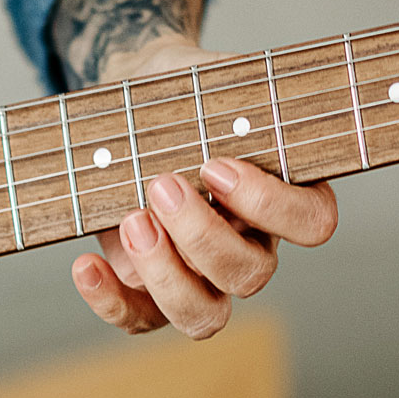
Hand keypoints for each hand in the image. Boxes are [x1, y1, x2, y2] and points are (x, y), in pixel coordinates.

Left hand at [68, 43, 338, 338]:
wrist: (125, 107)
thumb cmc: (176, 92)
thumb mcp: (205, 77)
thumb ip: (229, 92)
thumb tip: (236, 107)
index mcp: (283, 194)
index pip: (311, 223)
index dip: (270, 206)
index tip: (216, 166)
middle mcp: (250, 244)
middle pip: (250, 275)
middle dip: (201, 236)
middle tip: (159, 185)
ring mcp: (201, 275)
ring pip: (204, 315)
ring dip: (165, 275)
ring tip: (131, 221)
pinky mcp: (149, 289)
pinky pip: (142, 320)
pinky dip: (111, 301)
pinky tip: (86, 264)